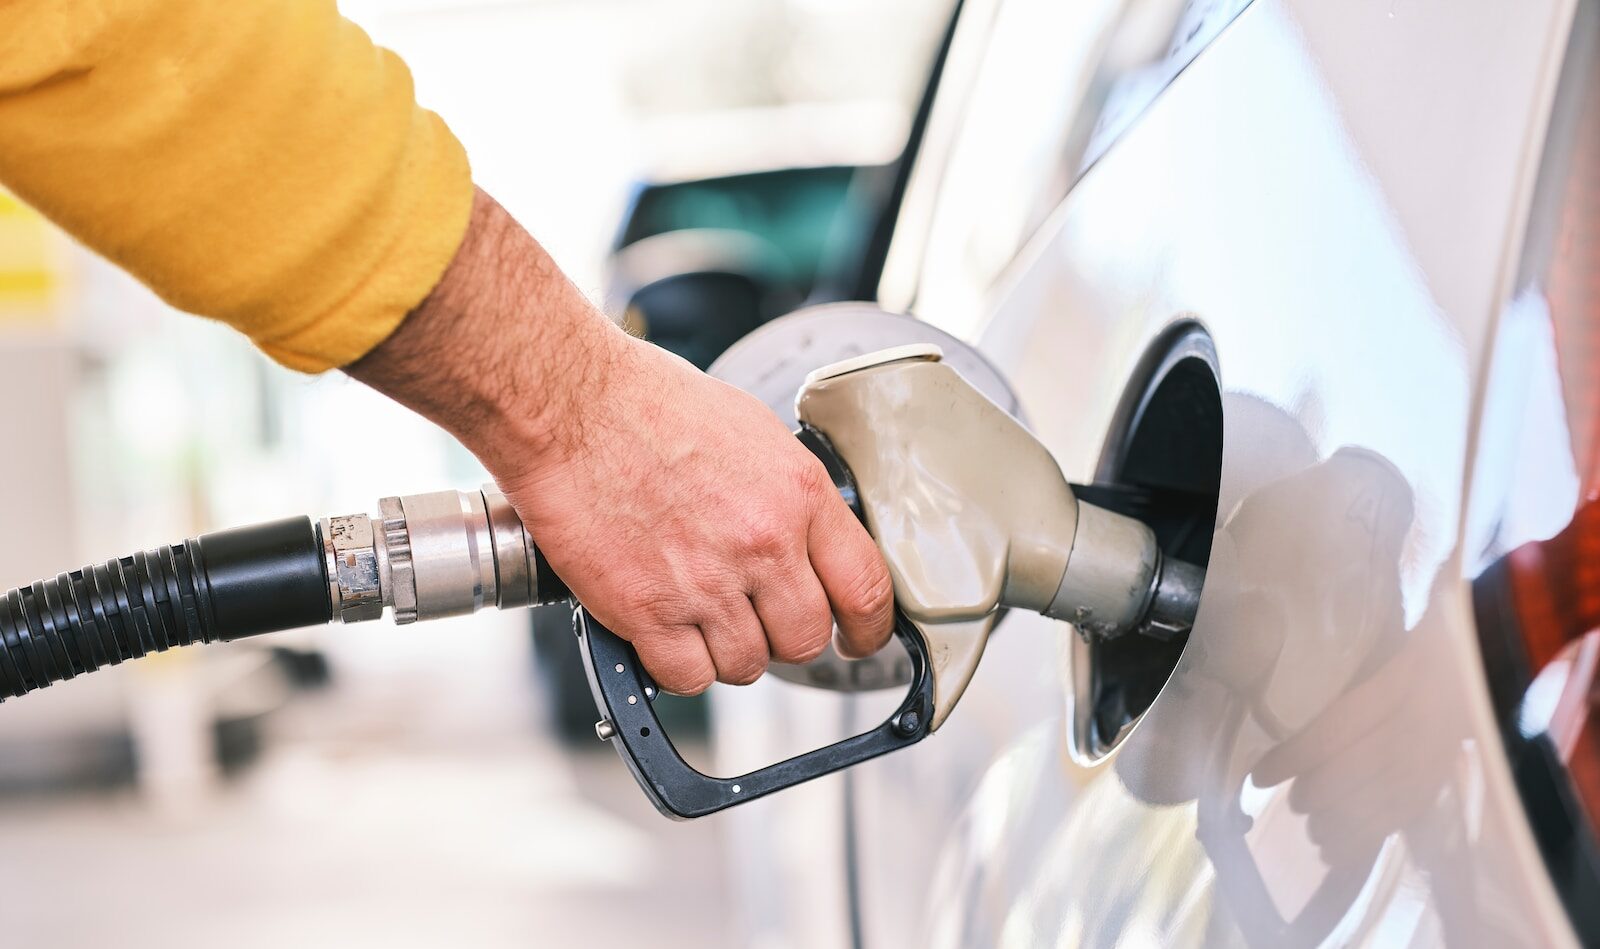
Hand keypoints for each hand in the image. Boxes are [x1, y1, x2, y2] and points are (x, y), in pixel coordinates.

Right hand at [349, 188, 894, 692]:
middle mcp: (764, 543)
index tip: (858, 640)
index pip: (867, 588)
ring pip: (746, 665)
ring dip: (726, 651)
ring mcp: (707, 583)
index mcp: (799, 493)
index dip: (869, 629)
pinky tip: (662, 630)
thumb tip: (806, 539)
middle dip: (784, 637)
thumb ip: (789, 494)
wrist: (570, 405)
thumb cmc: (647, 404)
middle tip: (756, 618)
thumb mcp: (752, 431)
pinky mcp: (648, 611)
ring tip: (696, 613)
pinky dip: (676, 666)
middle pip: (806, 640)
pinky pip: (687, 677)